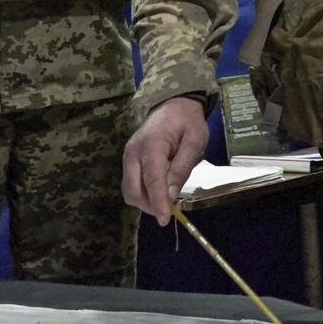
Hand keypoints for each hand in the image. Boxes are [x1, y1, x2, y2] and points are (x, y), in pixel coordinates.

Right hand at [121, 96, 208, 226]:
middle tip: (171, 209)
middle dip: (150, 205)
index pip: (152, 181)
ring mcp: (128, 156)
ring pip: (130, 191)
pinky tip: (159, 190)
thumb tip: (171, 196)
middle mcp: (133, 153)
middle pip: (133, 191)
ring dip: (146, 201)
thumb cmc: (187, 121)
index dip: (158, 203)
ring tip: (167, 199)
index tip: (165, 220)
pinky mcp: (129, 160)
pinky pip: (132, 184)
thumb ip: (182, 168)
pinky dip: (143, 193)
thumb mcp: (194, 141)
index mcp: (151, 145)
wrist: (173, 103)